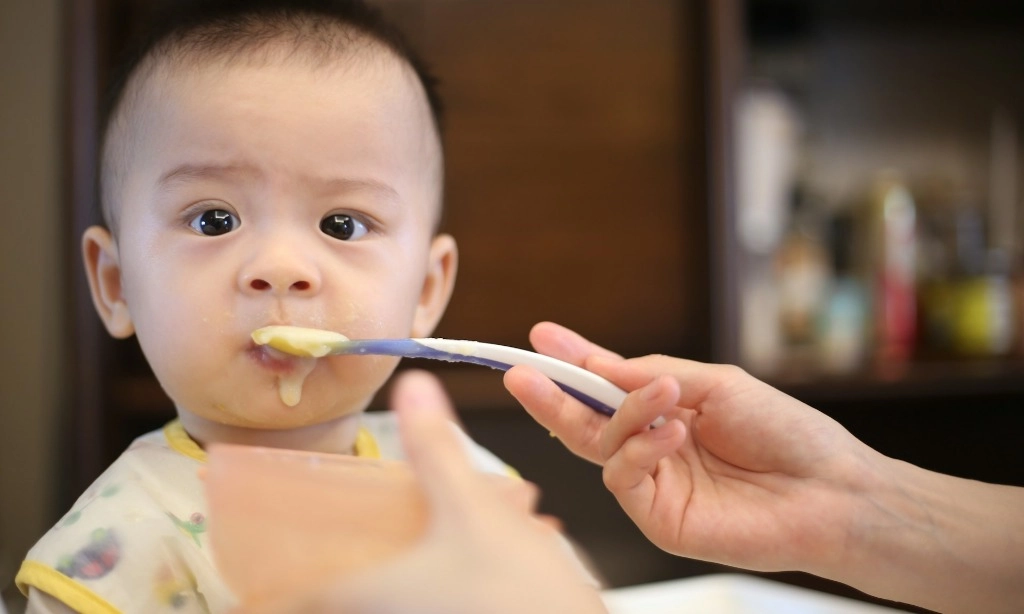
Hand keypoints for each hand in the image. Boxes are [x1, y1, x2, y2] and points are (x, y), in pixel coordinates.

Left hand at [238, 369, 605, 613]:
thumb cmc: (517, 596)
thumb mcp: (470, 507)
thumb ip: (436, 449)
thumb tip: (415, 390)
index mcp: (366, 593)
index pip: (284, 602)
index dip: (260, 591)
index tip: (243, 579)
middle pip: (328, 598)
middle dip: (318, 574)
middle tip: (311, 548)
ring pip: (375, 597)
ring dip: (372, 575)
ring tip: (390, 546)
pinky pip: (414, 600)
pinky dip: (413, 581)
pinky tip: (444, 562)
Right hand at [504, 322, 884, 575]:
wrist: (830, 489)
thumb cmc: (785, 433)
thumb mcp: (716, 384)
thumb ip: (652, 376)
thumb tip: (599, 364)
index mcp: (667, 413)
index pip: (607, 389)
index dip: (573, 364)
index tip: (541, 338)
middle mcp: (653, 449)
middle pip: (585, 423)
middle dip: (551, 396)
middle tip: (521, 373)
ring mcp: (654, 486)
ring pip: (602, 447)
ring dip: (623, 415)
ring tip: (661, 397)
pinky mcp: (659, 519)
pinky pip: (622, 479)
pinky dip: (638, 450)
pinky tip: (671, 434)